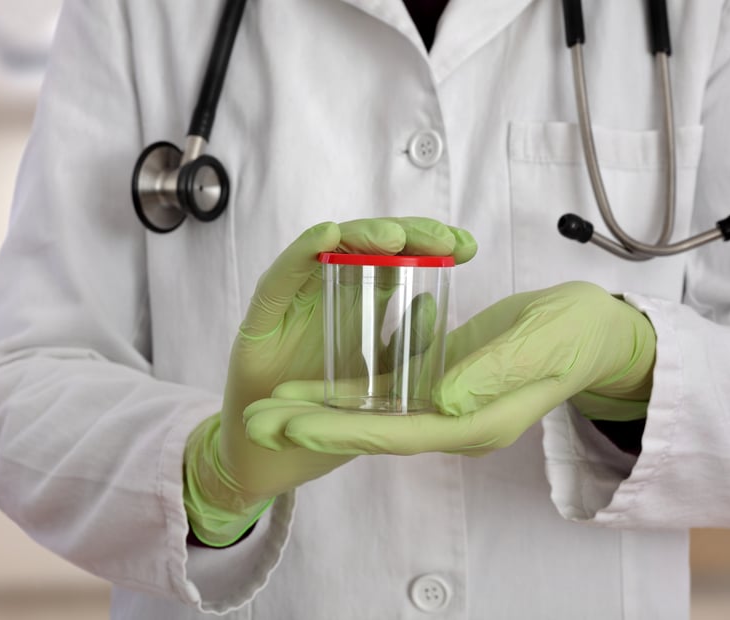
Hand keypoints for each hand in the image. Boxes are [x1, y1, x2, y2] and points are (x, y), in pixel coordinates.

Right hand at [184, 218, 476, 545]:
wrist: (270, 455)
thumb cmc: (324, 411)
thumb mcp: (383, 379)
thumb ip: (407, 345)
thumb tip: (432, 301)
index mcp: (360, 303)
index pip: (399, 259)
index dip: (431, 246)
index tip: (467, 248)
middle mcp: (328, 292)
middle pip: (369, 246)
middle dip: (408, 235)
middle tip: (442, 240)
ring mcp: (294, 302)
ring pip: (328, 252)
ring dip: (361, 237)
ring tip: (394, 237)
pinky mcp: (261, 320)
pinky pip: (279, 280)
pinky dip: (301, 254)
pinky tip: (327, 237)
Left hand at [269, 281, 655, 457]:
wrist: (594, 329)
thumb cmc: (576, 333)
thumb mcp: (541, 343)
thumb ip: (491, 373)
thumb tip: (442, 403)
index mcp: (479, 423)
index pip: (399, 433)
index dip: (342, 430)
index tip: (291, 427)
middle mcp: (457, 422)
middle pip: (373, 431)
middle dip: (313, 428)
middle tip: (254, 424)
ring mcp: (449, 406)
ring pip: (372, 415)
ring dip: (320, 413)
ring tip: (266, 409)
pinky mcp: (444, 384)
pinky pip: (389, 392)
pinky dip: (350, 390)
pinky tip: (313, 386)